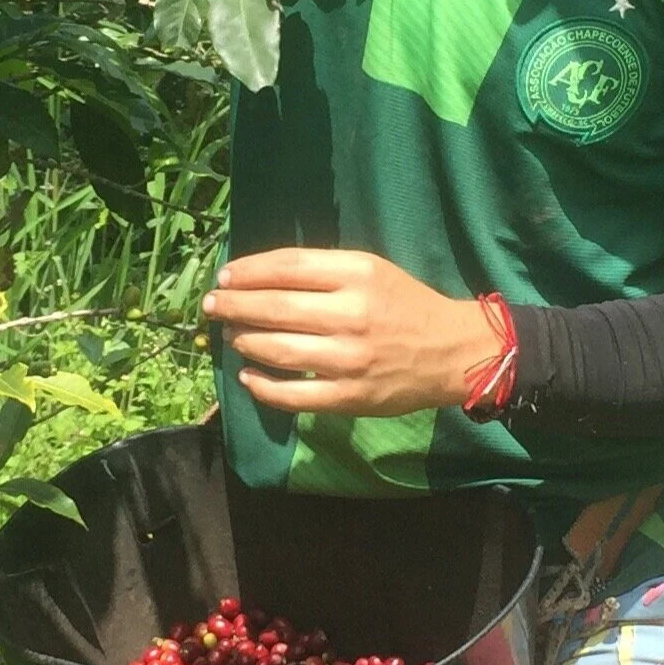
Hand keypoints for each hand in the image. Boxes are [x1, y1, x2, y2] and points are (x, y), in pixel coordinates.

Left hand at [202, 248, 497, 417]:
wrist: (452, 351)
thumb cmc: (404, 304)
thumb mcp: (371, 269)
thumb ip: (322, 270)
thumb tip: (259, 277)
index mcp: (358, 275)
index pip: (287, 267)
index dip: (248, 272)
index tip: (224, 277)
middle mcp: (352, 314)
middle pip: (275, 307)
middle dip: (233, 305)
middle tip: (211, 306)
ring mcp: (350, 359)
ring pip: (277, 350)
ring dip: (244, 341)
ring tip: (231, 335)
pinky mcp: (350, 397)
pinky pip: (293, 394)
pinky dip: (262, 386)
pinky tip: (247, 375)